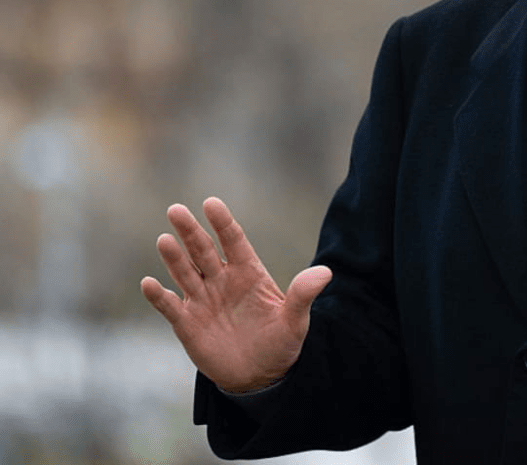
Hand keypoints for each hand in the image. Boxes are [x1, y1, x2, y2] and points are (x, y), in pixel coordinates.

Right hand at [141, 196, 331, 392]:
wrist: (260, 376)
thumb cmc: (280, 343)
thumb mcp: (296, 321)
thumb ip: (303, 295)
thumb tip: (325, 273)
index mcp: (248, 273)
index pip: (234, 241)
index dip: (223, 222)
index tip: (211, 203)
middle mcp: (222, 280)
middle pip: (203, 250)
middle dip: (190, 231)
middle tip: (176, 209)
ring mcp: (203, 299)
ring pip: (185, 272)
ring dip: (174, 257)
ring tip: (164, 239)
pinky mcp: (187, 322)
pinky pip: (170, 305)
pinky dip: (159, 295)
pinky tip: (149, 283)